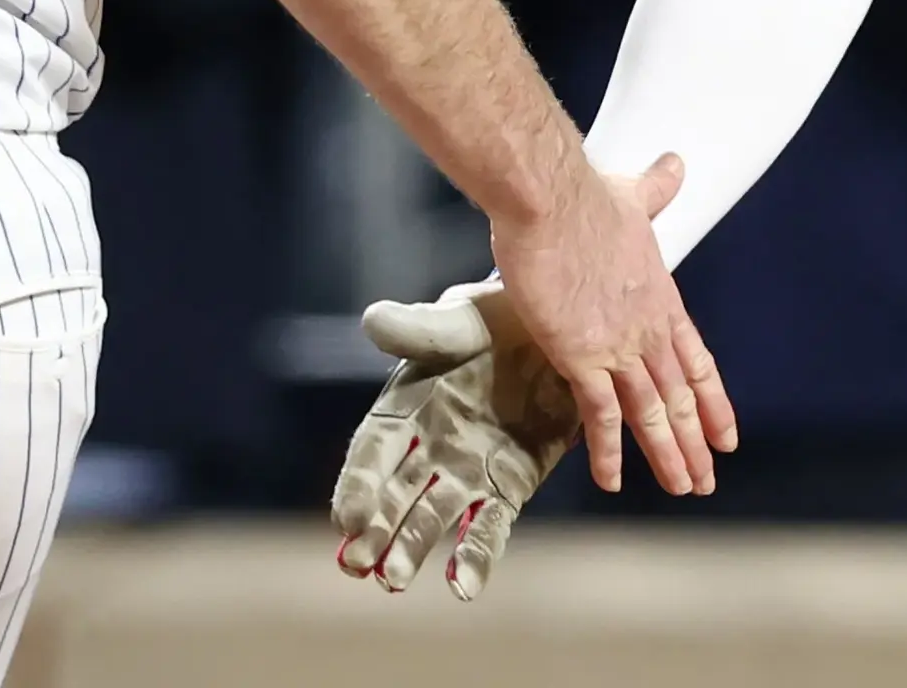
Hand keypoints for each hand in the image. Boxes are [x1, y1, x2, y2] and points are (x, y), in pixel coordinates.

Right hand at [330, 283, 576, 597]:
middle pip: (394, 494)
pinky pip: (487, 527)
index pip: (373, 450)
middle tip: (360, 565)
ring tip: (394, 580)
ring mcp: (466, 471)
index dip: (358, 484)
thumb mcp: (464, 321)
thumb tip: (372, 321)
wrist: (560, 334)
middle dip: (377, 528)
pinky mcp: (506, 487)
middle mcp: (428, 445)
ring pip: (432, 518)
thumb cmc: (501, 317)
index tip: (346, 519)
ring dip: (412, 548)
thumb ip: (423, 329)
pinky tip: (463, 587)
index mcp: (407, 404)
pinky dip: (475, 557)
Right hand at [483, 152, 734, 496]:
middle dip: (695, 441)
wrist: (551, 199)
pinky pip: (601, 414)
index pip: (696, 360)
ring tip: (683, 488)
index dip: (713, 400)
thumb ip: (656, 189)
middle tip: (707, 479)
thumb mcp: (631, 195)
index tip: (728, 435)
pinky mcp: (582, 355)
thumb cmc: (584, 196)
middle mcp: (648, 329)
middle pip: (681, 395)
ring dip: (668, 453)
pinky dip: (609, 451)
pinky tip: (614, 481)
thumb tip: (675, 165)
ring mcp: (619, 346)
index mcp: (661, 298)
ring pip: (653, 412)